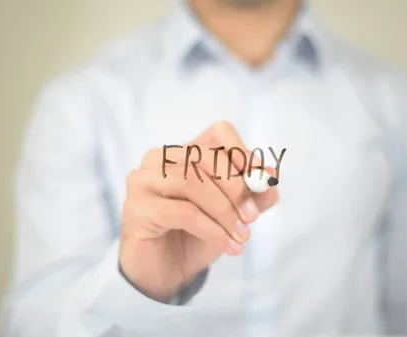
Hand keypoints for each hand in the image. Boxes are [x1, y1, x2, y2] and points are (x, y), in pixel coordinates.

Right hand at [118, 121, 279, 301]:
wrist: (167, 273)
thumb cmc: (197, 236)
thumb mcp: (233, 214)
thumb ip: (253, 195)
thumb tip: (270, 177)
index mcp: (184, 152)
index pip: (218, 133)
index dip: (243, 152)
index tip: (260, 180)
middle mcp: (159, 159)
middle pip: (206, 158)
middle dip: (236, 188)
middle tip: (253, 217)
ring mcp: (143, 181)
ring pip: (192, 183)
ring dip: (224, 211)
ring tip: (242, 236)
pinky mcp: (136, 208)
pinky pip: (183, 212)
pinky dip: (213, 230)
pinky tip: (229, 246)